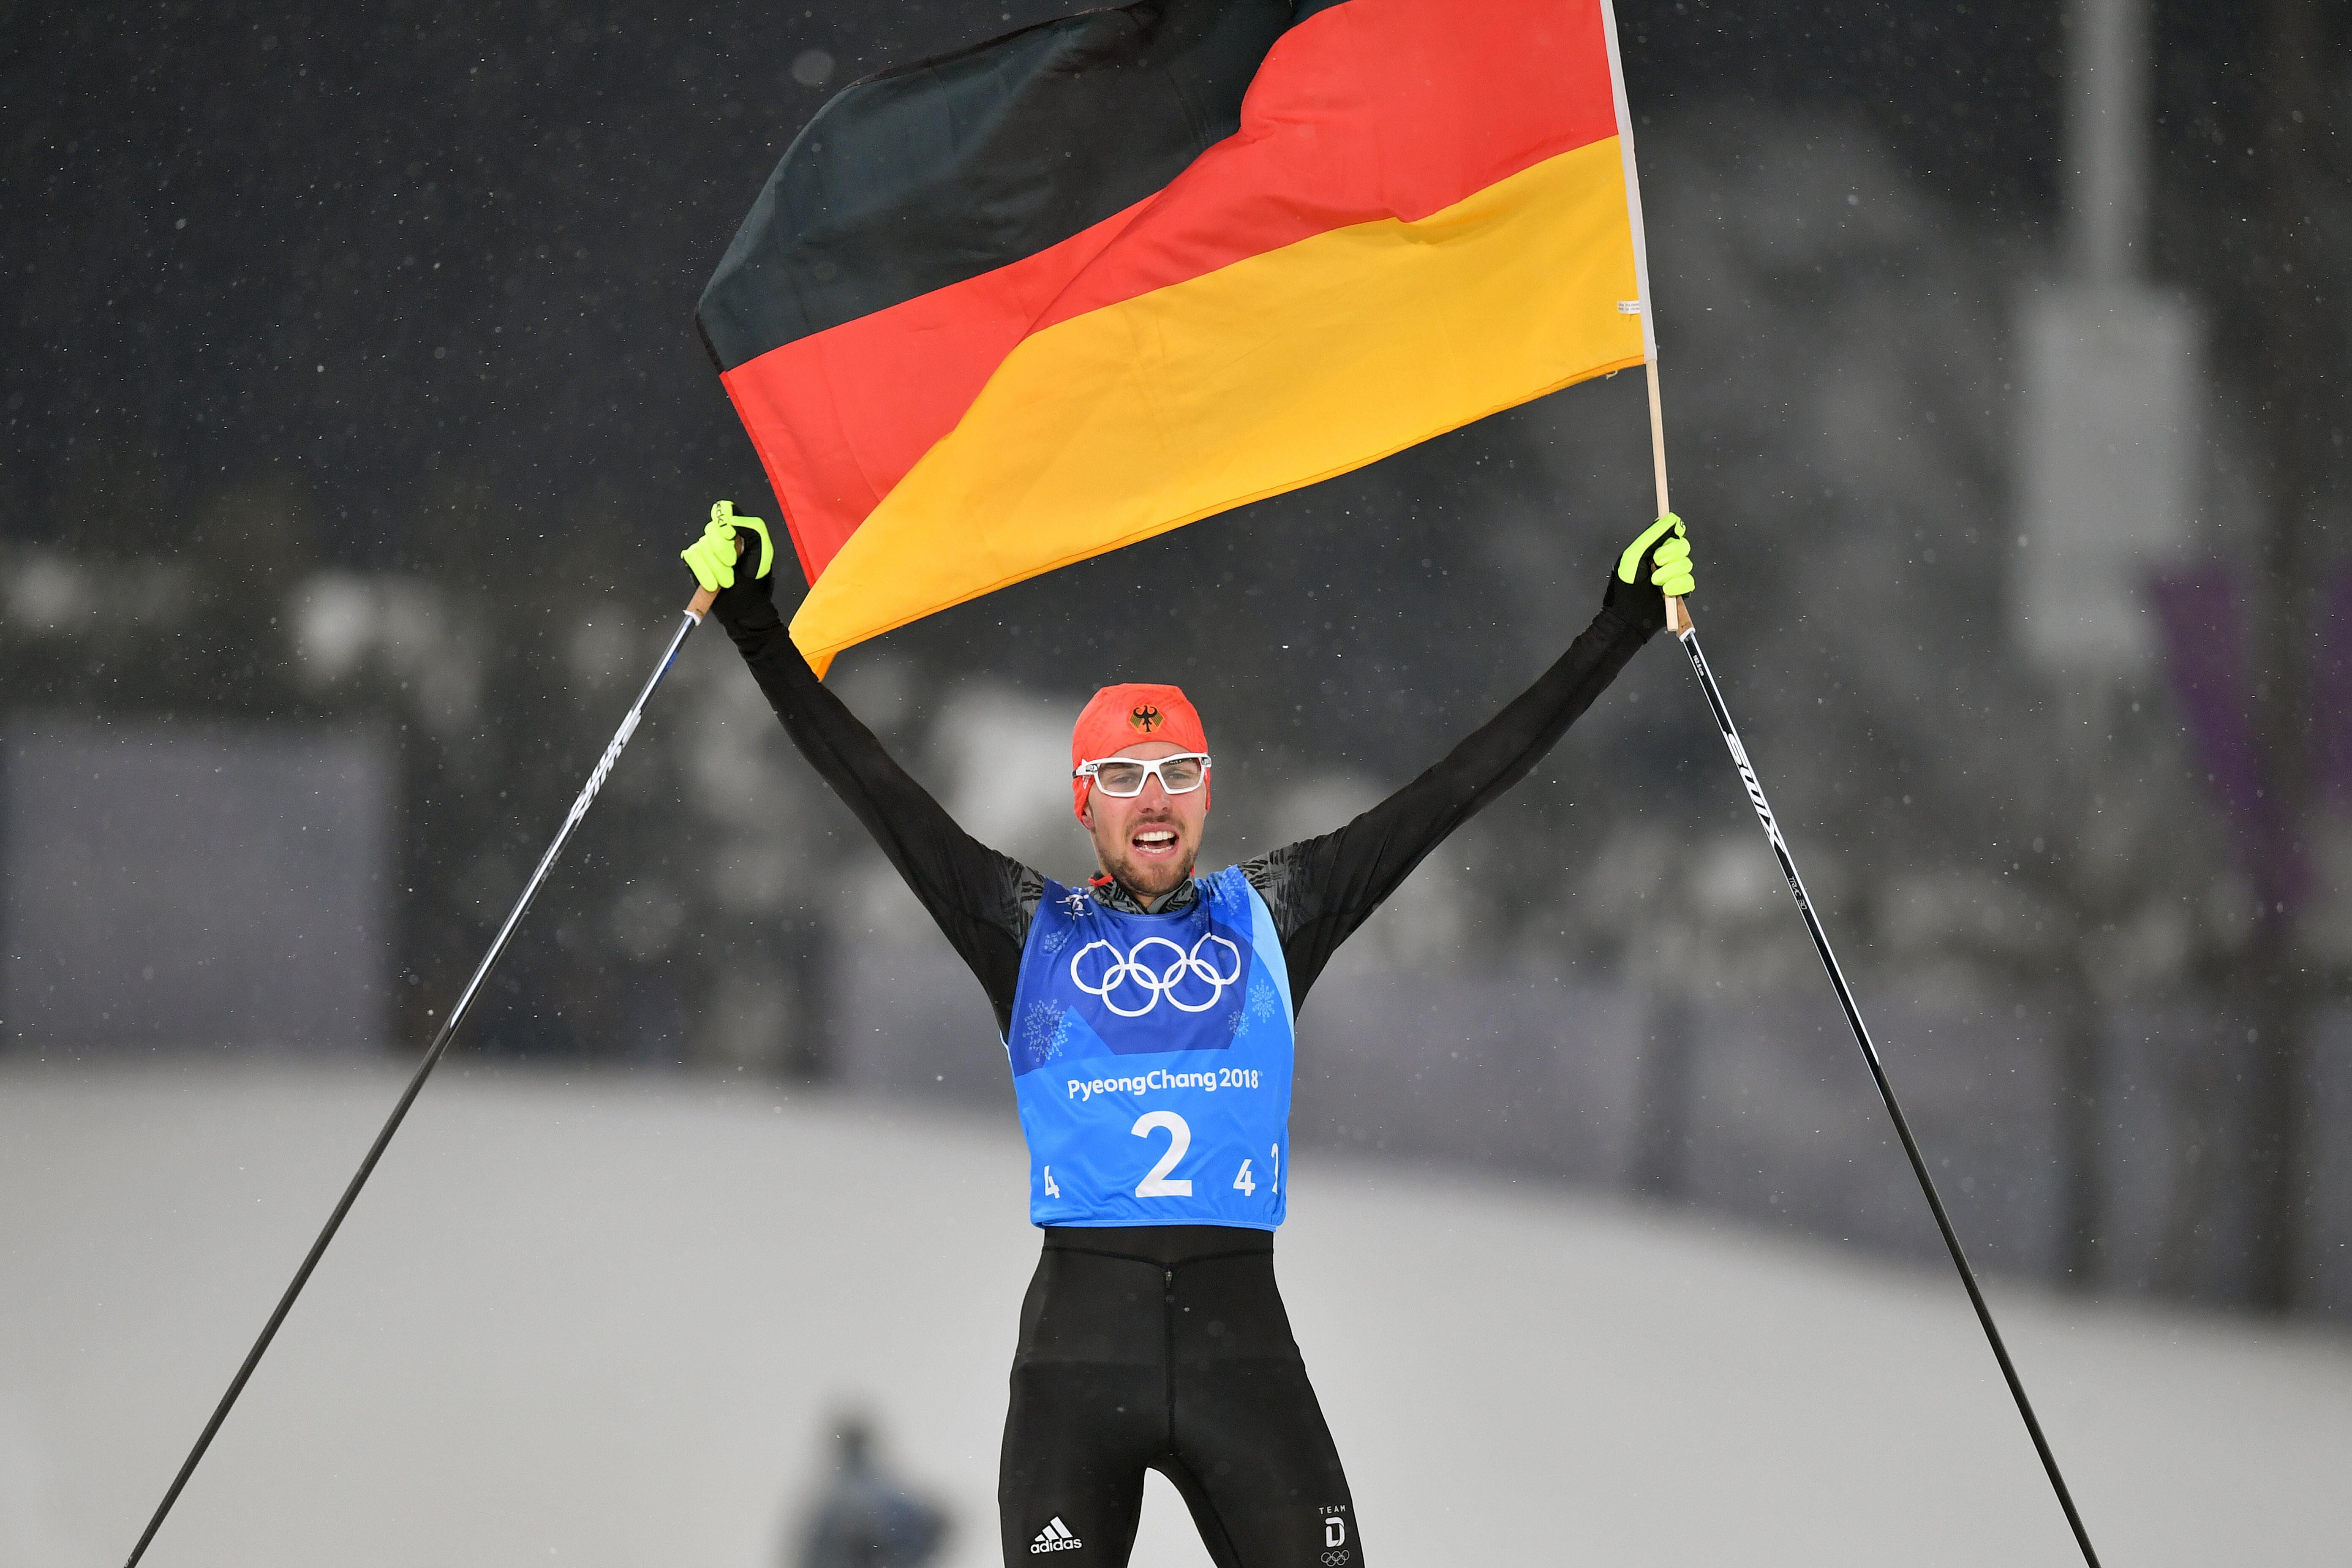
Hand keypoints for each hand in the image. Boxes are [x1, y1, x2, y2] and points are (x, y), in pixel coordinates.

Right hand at [682, 500, 783, 635]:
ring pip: (702, 547)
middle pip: (711, 530)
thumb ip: (753, 529)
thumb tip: (732, 520)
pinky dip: (704, 573)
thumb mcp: (764, 551)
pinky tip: (713, 584)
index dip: (723, 519)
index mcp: (735, 528)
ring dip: (717, 568)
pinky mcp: (693, 560)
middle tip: (734, 566)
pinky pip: (692, 558)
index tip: (731, 535)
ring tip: (728, 581)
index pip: (723, 509)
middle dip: (723, 551)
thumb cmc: (754, 576)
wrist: (743, 603)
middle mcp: (717, 534)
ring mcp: (703, 547)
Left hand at [1602, 512, 1693, 631]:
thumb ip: (1651, 535)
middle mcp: (1666, 561)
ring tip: (1655, 583)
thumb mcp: (1633, 555)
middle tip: (1656, 562)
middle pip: (1683, 546)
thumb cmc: (1625, 584)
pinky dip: (1677, 586)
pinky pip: (1689, 582)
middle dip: (1671, 554)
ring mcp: (1674, 576)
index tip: (1672, 534)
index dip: (1675, 532)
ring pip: (1687, 564)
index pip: (1672, 533)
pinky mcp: (1681, 591)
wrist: (1628, 615)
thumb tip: (1672, 518)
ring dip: (1670, 573)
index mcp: (1653, 549)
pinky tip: (1666, 592)